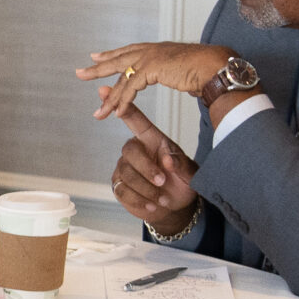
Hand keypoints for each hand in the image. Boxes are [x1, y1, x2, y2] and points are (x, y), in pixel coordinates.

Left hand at [76, 42, 235, 119]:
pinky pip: (131, 88)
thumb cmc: (208, 71)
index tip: (97, 56)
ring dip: (110, 99)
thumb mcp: (185, 71)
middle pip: (118, 59)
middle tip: (80, 72)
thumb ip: (176, 73)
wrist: (217, 67)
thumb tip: (181, 77)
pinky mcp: (152, 68)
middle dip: (98, 68)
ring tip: (98, 113)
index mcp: (158, 49)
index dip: (113, 55)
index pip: (129, 51)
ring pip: (122, 79)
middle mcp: (152, 51)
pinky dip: (123, 101)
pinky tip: (116, 113)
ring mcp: (151, 57)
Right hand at [106, 103, 199, 235]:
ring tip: (162, 199)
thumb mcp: (190, 172)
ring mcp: (125, 169)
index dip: (123, 108)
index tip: (107, 91)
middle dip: (146, 168)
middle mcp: (136, 151)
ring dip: (147, 189)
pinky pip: (123, 191)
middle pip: (129, 151)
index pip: (135, 120)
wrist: (176, 207)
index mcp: (152, 140)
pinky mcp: (120, 187)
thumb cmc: (182, 182)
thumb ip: (181, 164)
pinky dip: (140, 200)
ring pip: (127, 174)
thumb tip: (167, 161)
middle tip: (162, 182)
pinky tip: (152, 205)